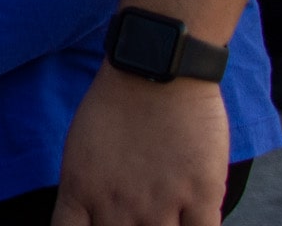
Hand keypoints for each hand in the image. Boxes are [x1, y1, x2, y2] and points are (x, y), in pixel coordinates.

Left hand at [55, 68, 227, 224]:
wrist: (157, 71)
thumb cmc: (115, 105)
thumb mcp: (82, 150)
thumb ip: (88, 191)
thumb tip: (94, 218)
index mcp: (80, 191)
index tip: (98, 225)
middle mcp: (117, 205)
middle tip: (137, 218)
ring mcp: (159, 205)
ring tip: (165, 214)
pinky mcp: (201, 198)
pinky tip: (192, 219)